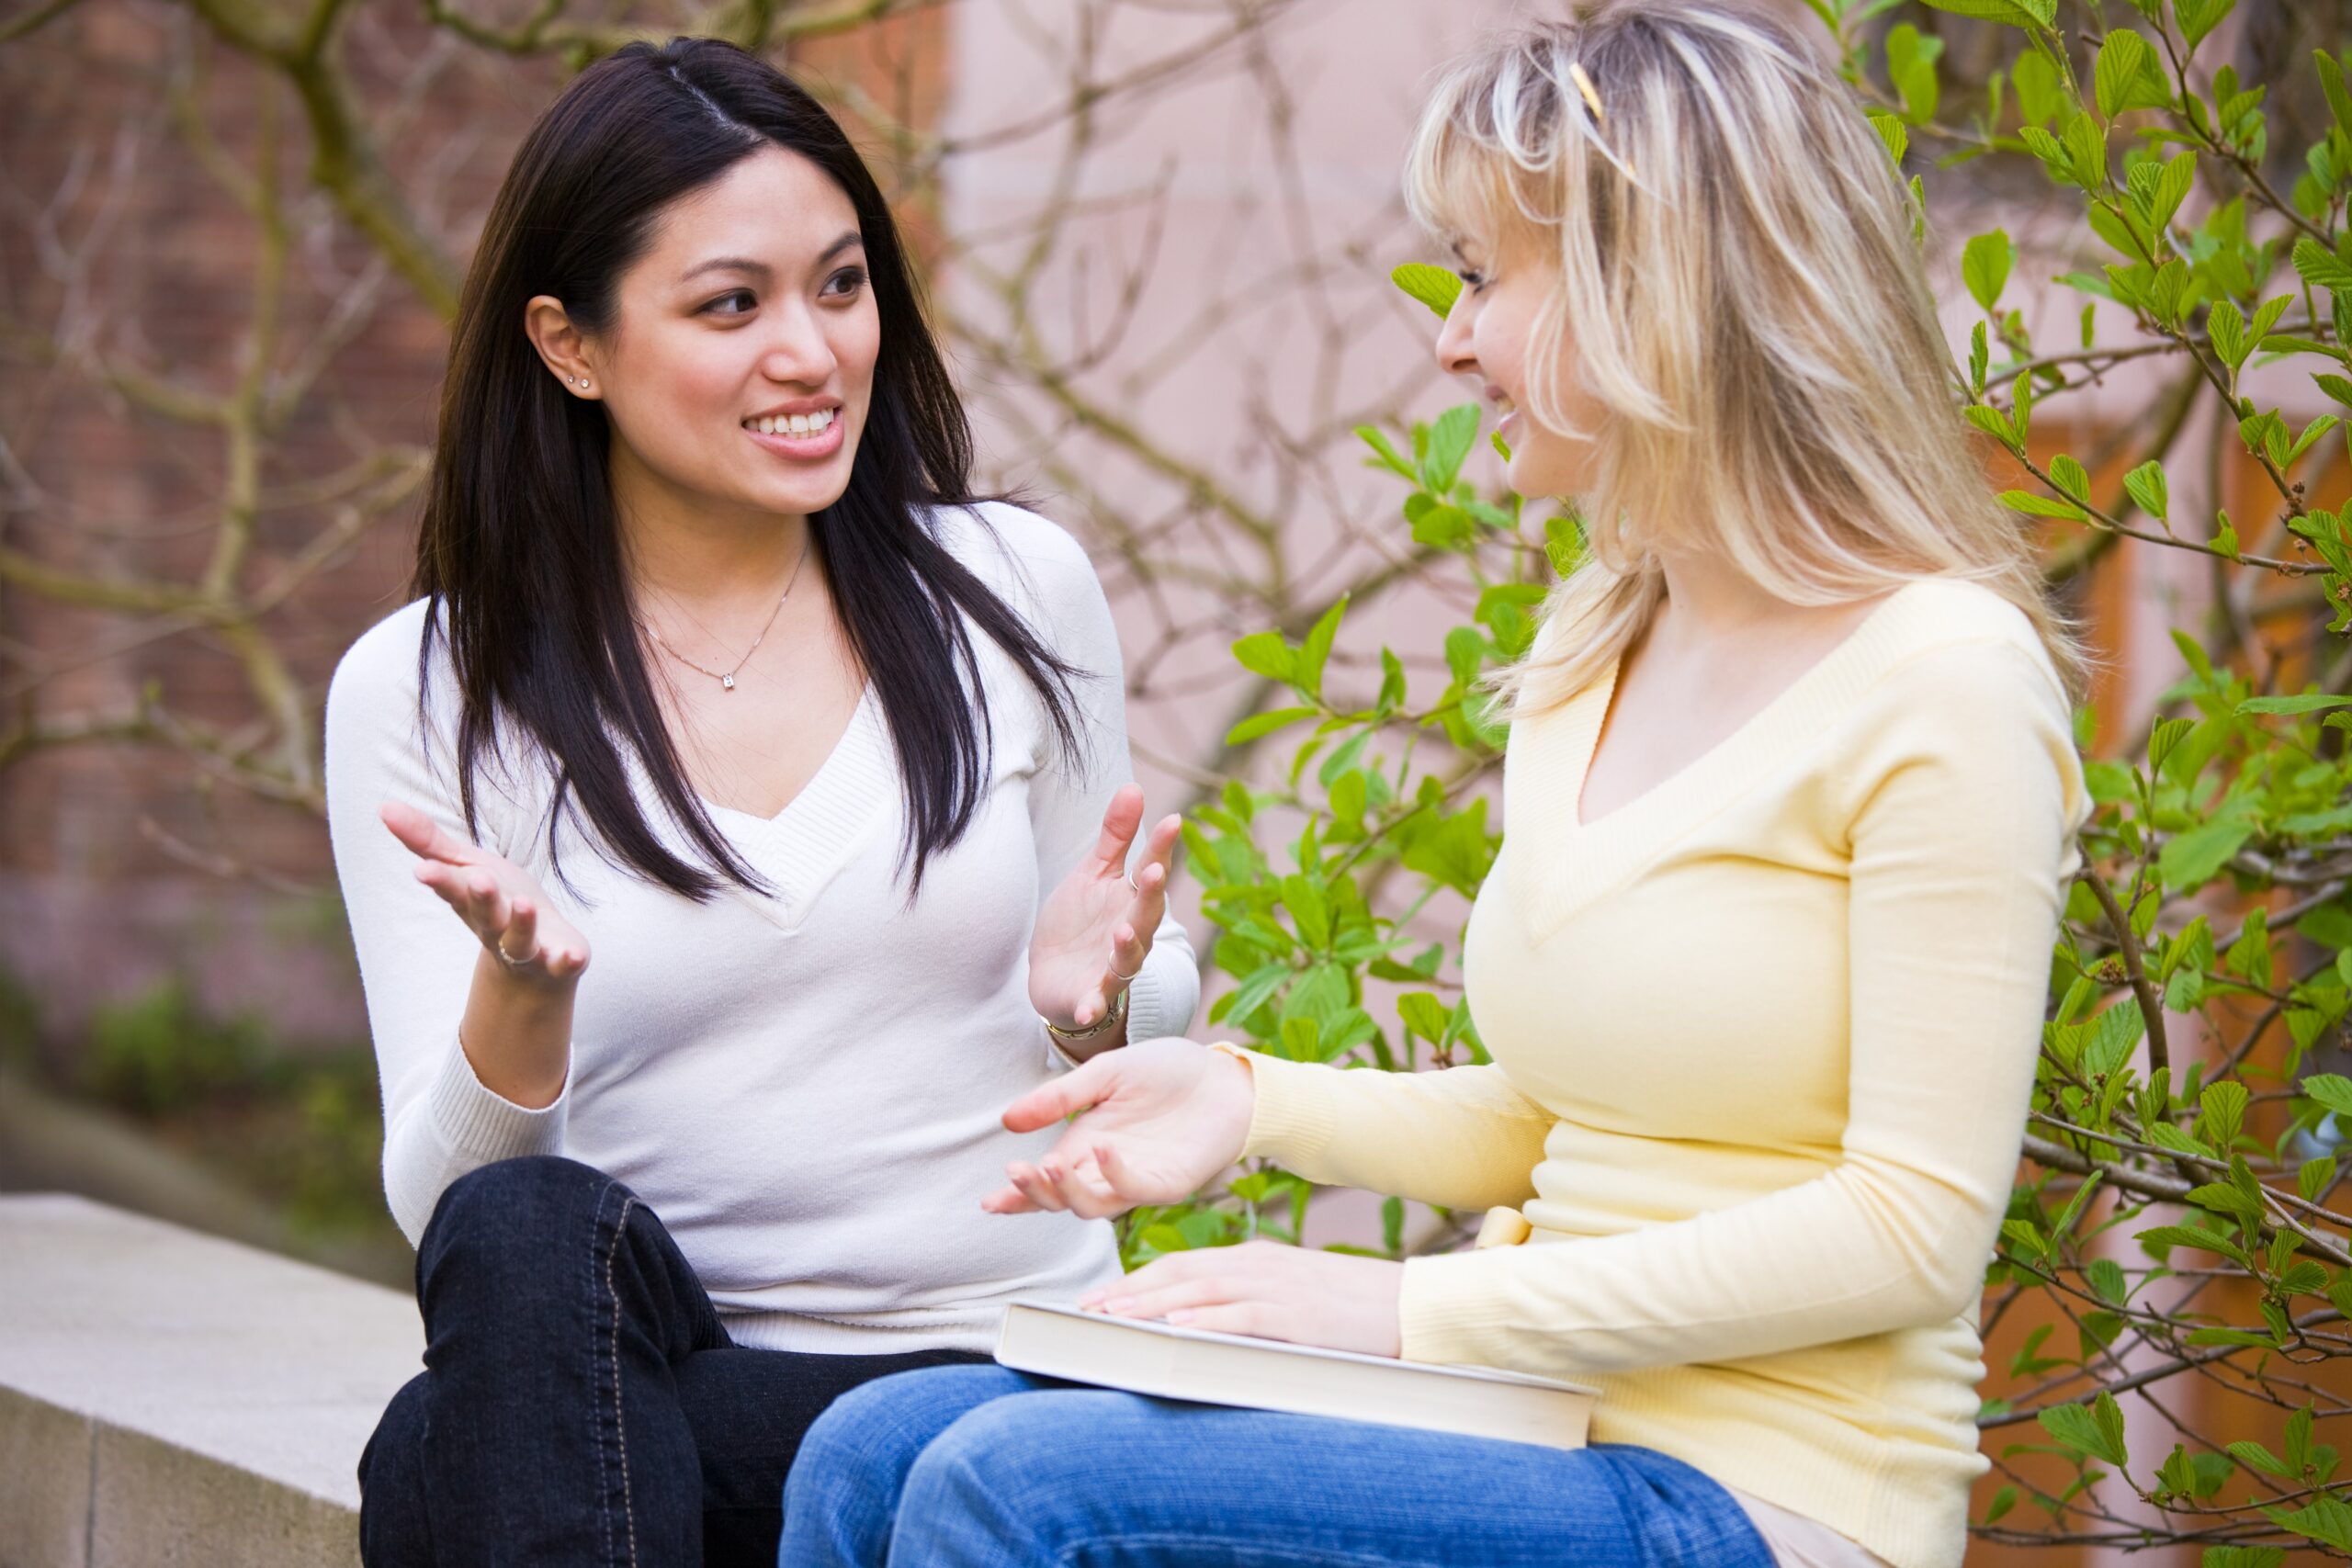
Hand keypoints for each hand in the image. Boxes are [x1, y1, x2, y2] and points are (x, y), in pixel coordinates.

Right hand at [380, 800, 589, 986]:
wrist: (537, 961)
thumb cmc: (499, 904)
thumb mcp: (468, 868)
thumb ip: (430, 843)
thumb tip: (384, 806)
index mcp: (472, 902)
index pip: (454, 888)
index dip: (440, 879)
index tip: (423, 870)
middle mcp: (496, 928)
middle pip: (486, 913)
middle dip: (481, 898)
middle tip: (479, 879)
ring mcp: (527, 948)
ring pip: (521, 939)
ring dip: (522, 924)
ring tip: (524, 904)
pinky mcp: (559, 962)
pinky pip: (563, 964)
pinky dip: (566, 961)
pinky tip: (572, 957)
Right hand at [983, 1037, 1254, 1217]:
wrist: (1221, 1074)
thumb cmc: (1167, 1072)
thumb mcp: (1105, 1074)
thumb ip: (1059, 1098)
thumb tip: (1007, 1121)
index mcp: (1085, 1146)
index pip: (1046, 1180)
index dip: (1017, 1194)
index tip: (990, 1200)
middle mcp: (1106, 1170)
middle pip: (1061, 1200)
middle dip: (1034, 1193)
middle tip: (1015, 1174)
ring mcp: (1137, 1181)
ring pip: (1092, 1207)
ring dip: (1066, 1191)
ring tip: (1047, 1165)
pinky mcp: (1168, 1184)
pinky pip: (1134, 1189)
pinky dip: (1114, 1174)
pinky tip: (1102, 1149)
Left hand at [1028, 784, 1179, 1030]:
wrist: (1055, 978)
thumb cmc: (1080, 923)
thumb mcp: (1093, 875)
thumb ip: (1114, 837)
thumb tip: (1133, 786)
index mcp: (1131, 900)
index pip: (1149, 870)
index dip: (1161, 847)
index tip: (1173, 820)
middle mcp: (1130, 933)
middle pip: (1145, 914)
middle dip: (1151, 895)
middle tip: (1154, 871)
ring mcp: (1112, 968)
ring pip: (1128, 958)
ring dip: (1127, 947)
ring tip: (1122, 931)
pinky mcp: (1090, 997)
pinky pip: (1095, 1003)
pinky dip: (1092, 1006)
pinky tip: (1087, 1008)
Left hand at [1079, 1240, 1403, 1356]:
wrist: (1406, 1306)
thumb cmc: (1348, 1308)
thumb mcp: (1289, 1296)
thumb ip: (1246, 1303)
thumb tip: (1198, 1324)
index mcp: (1253, 1260)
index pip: (1182, 1265)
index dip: (1137, 1280)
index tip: (1102, 1298)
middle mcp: (1257, 1265)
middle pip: (1180, 1274)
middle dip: (1129, 1291)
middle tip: (1089, 1310)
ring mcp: (1277, 1287)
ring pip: (1199, 1291)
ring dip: (1151, 1304)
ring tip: (1114, 1317)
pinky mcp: (1296, 1315)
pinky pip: (1241, 1315)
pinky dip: (1206, 1320)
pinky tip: (1177, 1328)